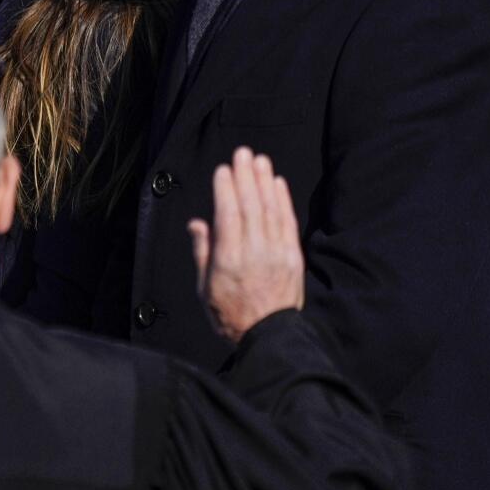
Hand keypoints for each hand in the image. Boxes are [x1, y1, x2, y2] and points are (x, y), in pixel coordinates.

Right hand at [189, 147, 305, 343]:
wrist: (269, 336)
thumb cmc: (230, 314)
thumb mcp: (204, 287)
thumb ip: (203, 252)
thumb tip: (197, 224)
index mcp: (228, 260)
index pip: (229, 215)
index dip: (227, 190)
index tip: (224, 169)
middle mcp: (254, 252)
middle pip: (251, 206)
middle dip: (246, 177)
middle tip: (243, 153)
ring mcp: (277, 254)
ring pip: (270, 210)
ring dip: (265, 182)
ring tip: (260, 160)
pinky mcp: (293, 257)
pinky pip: (288, 223)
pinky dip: (283, 201)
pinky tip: (277, 183)